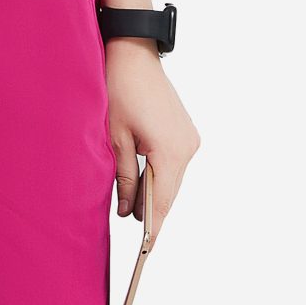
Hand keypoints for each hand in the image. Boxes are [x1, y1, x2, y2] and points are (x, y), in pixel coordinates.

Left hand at [106, 41, 199, 219]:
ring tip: (131, 203)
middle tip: (133, 231)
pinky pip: (174, 163)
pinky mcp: (187, 132)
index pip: (162, 201)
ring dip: (154, 191)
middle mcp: (187, 148)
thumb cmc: (120, 91)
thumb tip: (127, 210)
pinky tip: (142, 179)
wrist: (134, 55)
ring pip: (172, 179)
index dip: (153, 227)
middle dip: (151, 210)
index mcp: (170, 152)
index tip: (147, 249)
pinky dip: (160, 174)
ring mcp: (190, 139)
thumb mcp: (115, 139)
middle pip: (170, 192)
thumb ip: (124, 178)